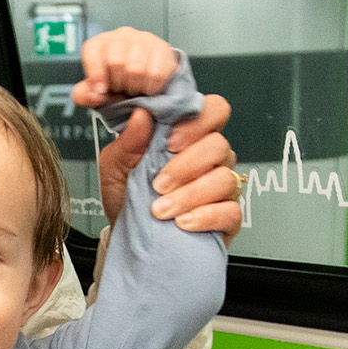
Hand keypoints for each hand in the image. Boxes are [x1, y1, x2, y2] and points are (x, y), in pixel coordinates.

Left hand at [71, 27, 175, 108]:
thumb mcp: (97, 92)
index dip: (96, 74)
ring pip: (136, 68)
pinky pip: (155, 72)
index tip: (102, 90)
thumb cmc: (119, 84)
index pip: (92, 51)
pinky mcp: (162, 47)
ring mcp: (143, 38)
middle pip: (116, 61)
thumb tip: (93, 93)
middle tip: (123, 89)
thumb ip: (85, 94)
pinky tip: (148, 87)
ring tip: (135, 88)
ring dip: (135, 87)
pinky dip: (151, 87)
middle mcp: (121, 35)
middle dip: (119, 84)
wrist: (146, 83)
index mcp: (100, 43)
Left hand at [82, 27, 240, 243]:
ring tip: (161, 209)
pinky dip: (206, 216)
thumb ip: (128, 141)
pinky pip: (231, 211)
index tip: (171, 140)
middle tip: (159, 183)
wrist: (128, 237)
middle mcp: (211, 160)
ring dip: (190, 194)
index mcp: (189, 137)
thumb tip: (141, 115)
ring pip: (224, 179)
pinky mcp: (227, 218)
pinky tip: (183, 222)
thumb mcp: (116, 166)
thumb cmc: (127, 196)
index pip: (213, 111)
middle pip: (219, 145)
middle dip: (187, 164)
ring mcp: (222, 188)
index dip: (198, 121)